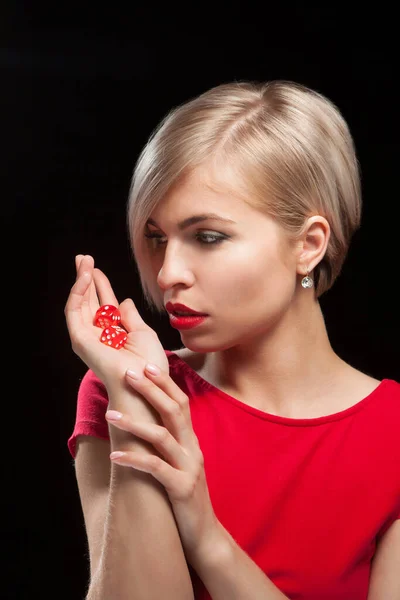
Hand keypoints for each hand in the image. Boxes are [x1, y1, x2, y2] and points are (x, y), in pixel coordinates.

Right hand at [64, 254, 168, 390]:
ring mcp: (88, 337)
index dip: (100, 286)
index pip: (104, 305)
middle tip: (83, 258)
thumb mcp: (144, 333)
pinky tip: (85, 277)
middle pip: (89, 301)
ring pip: (80, 303)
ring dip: (81, 281)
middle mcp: (98, 335)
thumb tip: (124, 301)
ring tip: (83, 261)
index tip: (97, 268)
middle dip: (86, 279)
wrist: (146, 383)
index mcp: (113, 335)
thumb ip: (131, 317)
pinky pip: (75, 311)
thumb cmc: (149, 364)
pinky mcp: (80, 339)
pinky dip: (78, 292)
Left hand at [105, 364, 221, 566]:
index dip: (165, 383)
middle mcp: (192, 449)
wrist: (205, 535)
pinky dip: (135, 459)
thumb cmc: (185, 496)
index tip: (146, 365)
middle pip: (173, 410)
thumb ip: (170, 442)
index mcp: (191, 441)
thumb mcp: (180, 464)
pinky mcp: (182, 489)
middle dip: (151, 390)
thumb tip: (148, 420)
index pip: (180, 403)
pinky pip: (156, 469)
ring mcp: (189, 468)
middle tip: (128, 373)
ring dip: (135, 422)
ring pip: (162, 436)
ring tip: (111, 415)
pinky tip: (115, 456)